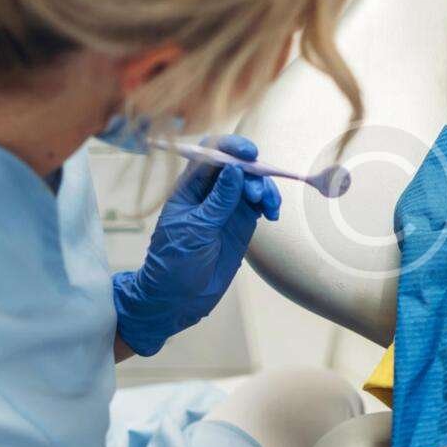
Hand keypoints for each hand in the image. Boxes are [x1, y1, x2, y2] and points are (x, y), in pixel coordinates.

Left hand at [113, 135, 281, 355]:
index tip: (248, 154)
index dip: (230, 148)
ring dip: (265, 190)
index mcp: (189, 187)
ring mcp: (228, 207)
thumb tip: (235, 170)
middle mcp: (210, 192)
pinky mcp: (241, 223)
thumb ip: (218, 201)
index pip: (210, 154)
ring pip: (253, 184)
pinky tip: (272, 215)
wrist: (176, 298)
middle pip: (238, 166)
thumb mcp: (195, 230)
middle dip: (253, 173)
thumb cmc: (173, 262)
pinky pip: (260, 204)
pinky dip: (269, 204)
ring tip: (268, 207)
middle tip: (258, 194)